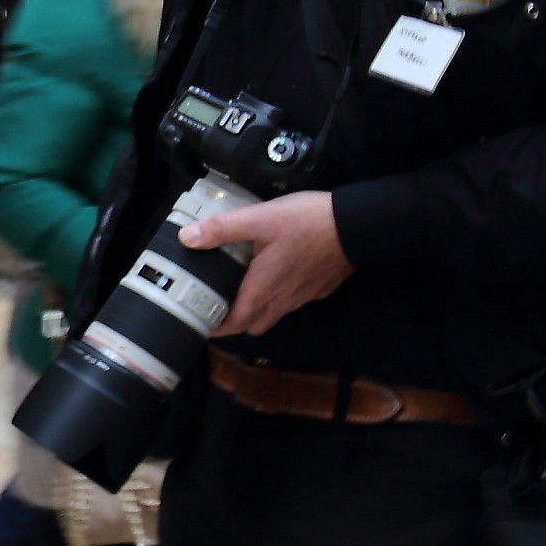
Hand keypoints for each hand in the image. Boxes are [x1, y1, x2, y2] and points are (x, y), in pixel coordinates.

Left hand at [179, 190, 354, 335]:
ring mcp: (303, 296)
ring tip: (243, 291)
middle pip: (253, 324)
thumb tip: (188, 238)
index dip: (216, 326)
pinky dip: (280, 298)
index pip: (235, 322)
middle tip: (218, 306)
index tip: (200, 320)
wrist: (357, 225)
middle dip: (234, 322)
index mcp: (263, 287)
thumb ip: (222, 229)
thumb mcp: (259, 219)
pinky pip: (294, 302)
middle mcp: (283, 299)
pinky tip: (276, 276)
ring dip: (257, 310)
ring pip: (274, 315)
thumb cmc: (308, 222)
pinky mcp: (319, 288)